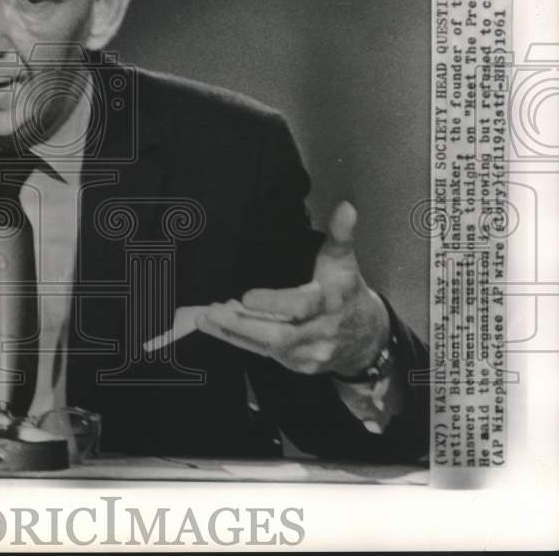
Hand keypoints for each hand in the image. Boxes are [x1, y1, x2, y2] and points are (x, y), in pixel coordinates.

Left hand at [197, 201, 389, 376]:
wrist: (367, 338)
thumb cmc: (347, 293)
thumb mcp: (343, 261)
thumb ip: (340, 234)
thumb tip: (345, 207)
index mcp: (330, 302)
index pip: (301, 306)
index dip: (273, 303)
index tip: (245, 296)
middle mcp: (320, 332)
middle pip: (278, 335)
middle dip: (241, 325)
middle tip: (210, 312)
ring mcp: (309, 354)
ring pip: (266, 347)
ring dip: (233, 332)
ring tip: (206, 317)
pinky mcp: (298, 365)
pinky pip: (264, 354)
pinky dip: (242, 339)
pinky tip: (221, 325)